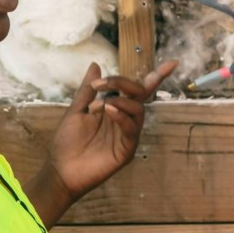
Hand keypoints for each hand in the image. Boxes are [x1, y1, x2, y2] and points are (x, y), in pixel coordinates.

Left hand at [44, 60, 176, 202]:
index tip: (172, 63)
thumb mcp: (76, 110)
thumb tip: (95, 65)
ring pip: (138, 110)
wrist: (61, 169)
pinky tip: (107, 111)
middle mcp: (125, 120)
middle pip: (140, 95)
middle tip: (101, 84)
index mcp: (116, 109)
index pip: (138, 91)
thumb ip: (88, 89)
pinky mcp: (127, 149)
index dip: (156, 77)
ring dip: (120, 101)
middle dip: (124, 83)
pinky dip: (121, 116)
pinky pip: (132, 129)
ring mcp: (127, 135)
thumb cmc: (68, 141)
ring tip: (97, 106)